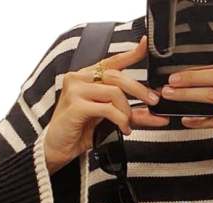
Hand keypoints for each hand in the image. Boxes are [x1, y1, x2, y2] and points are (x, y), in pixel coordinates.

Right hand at [44, 35, 169, 174]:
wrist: (58, 148)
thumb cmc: (80, 131)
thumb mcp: (108, 119)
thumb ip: (129, 113)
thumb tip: (154, 114)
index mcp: (87, 78)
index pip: (111, 61)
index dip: (130, 54)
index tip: (144, 45)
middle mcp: (80, 79)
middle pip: (117, 76)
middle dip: (139, 89)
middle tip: (154, 101)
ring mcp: (75, 90)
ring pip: (114, 92)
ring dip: (127, 110)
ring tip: (128, 124)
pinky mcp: (75, 105)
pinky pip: (107, 108)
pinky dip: (120, 119)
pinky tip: (124, 129)